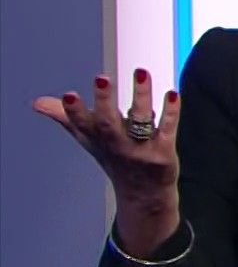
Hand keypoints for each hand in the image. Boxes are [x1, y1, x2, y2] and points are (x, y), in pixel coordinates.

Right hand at [32, 69, 181, 255]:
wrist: (144, 195)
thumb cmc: (114, 158)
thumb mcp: (88, 139)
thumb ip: (67, 117)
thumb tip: (37, 103)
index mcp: (97, 139)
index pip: (81, 124)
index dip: (74, 111)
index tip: (69, 95)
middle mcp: (117, 145)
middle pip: (108, 123)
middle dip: (104, 101)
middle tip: (101, 77)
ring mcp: (141, 150)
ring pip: (141, 121)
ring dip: (141, 96)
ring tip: (140, 72)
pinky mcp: (164, 152)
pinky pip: (168, 130)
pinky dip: (170, 112)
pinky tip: (172, 93)